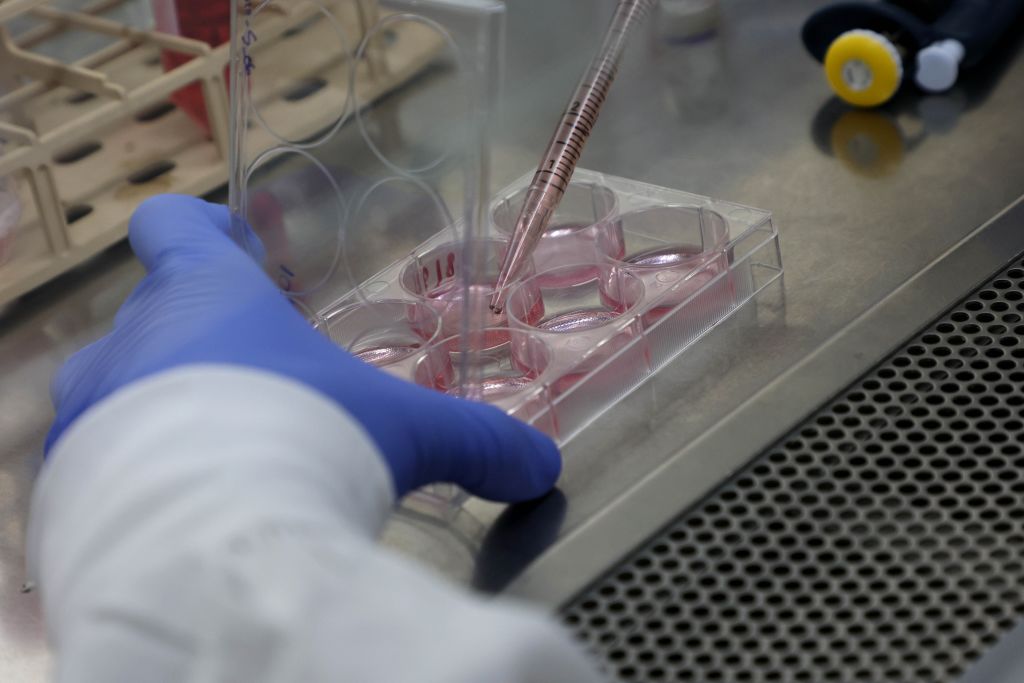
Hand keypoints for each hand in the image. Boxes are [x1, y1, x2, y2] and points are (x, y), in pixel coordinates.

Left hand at [48, 195, 560, 500]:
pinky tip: (185, 507)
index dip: (199, 228)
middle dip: (199, 337)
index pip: (172, 226)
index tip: (230, 242)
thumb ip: (475, 441)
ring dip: (159, 405)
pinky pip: (97, 460)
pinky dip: (135, 473)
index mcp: (207, 296)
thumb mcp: (403, 432)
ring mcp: (90, 410)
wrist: (208, 544)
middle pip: (150, 311)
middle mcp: (133, 340)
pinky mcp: (67, 480)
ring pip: (116, 387)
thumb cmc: (302, 442)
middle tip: (253, 376)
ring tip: (216, 447)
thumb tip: (541, 465)